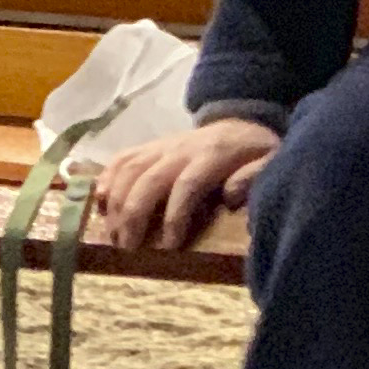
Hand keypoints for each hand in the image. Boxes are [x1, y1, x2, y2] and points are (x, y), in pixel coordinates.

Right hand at [90, 116, 280, 252]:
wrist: (242, 121)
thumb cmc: (255, 152)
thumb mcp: (270, 161)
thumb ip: (255, 177)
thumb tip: (232, 197)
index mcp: (212, 156)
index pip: (187, 186)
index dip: (175, 217)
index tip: (169, 247)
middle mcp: (181, 148)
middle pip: (149, 179)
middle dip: (134, 214)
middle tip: (127, 247)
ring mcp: (163, 145)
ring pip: (130, 168)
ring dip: (116, 201)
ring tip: (112, 234)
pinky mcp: (151, 146)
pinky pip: (122, 157)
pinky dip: (107, 177)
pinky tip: (99, 201)